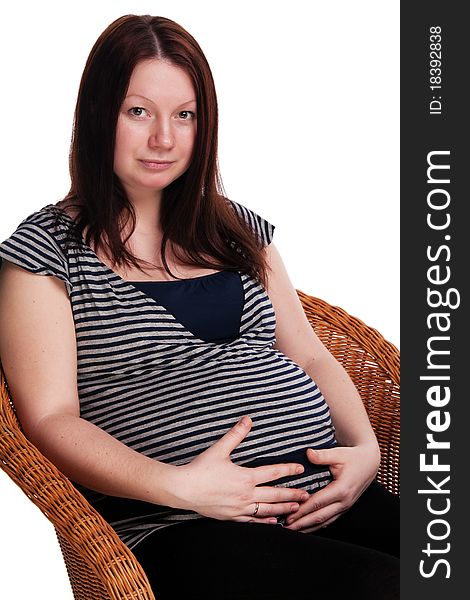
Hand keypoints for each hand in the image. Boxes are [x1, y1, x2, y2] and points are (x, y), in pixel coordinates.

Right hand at [174, 415, 309, 523]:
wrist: (184, 490)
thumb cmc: (201, 468)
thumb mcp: (219, 449)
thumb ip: (236, 434)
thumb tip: (248, 419)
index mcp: (245, 477)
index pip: (273, 473)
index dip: (288, 470)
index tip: (300, 469)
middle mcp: (245, 494)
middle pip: (274, 495)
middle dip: (292, 494)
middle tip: (307, 495)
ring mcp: (239, 508)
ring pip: (266, 510)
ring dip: (282, 509)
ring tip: (296, 510)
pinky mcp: (231, 517)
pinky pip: (251, 521)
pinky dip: (264, 522)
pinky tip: (272, 522)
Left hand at [284, 443, 379, 532]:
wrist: (369, 463)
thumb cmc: (352, 457)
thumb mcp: (338, 453)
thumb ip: (322, 455)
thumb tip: (308, 453)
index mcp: (342, 489)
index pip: (318, 502)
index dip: (302, 510)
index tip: (289, 516)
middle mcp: (344, 501)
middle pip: (320, 517)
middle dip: (302, 523)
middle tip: (286, 528)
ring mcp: (345, 506)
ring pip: (325, 522)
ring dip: (308, 527)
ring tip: (293, 531)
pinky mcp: (344, 508)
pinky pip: (330, 520)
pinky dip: (317, 525)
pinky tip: (307, 528)